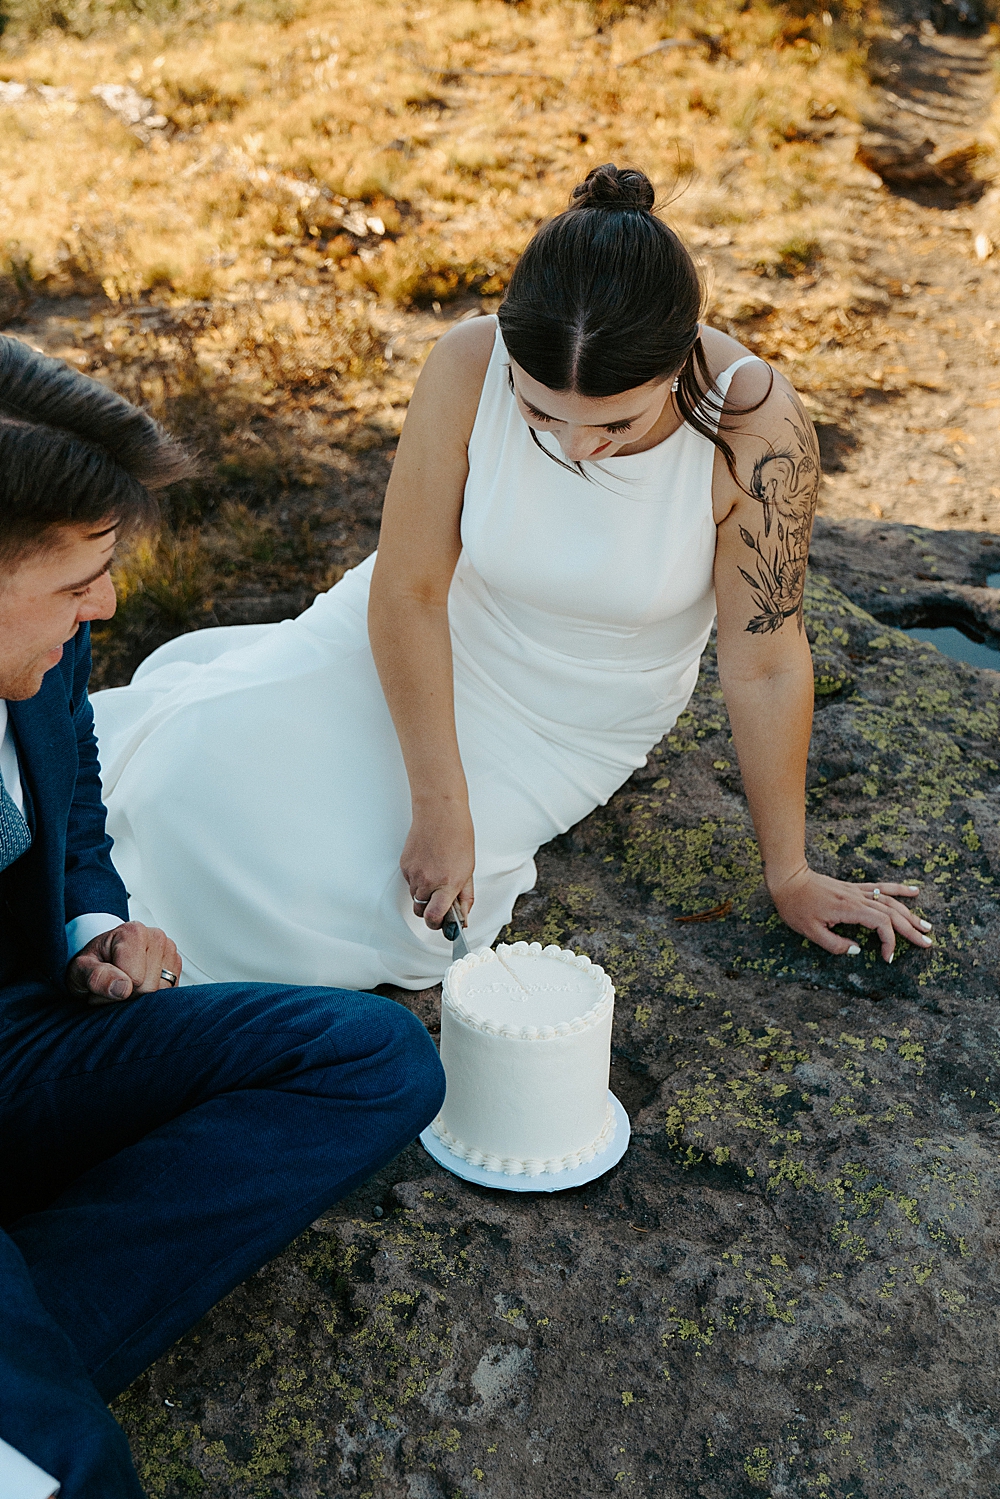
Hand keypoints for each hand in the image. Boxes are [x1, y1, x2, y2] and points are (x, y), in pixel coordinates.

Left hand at [66, 921, 181, 1003]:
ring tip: (124, 985)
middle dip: (127, 995)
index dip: (114, 990)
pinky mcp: (176, 965)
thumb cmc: (91, 963)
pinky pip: (169, 992)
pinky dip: (152, 996)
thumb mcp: (80, 970)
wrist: (100, 958)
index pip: (135, 979)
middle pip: (149, 987)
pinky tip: (138, 986)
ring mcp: (169, 950)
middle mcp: (156, 937)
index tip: (103, 983)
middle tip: (112, 986)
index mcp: (133, 932)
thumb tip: (122, 988)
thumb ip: (96, 977)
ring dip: (139, 997)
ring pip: (161, 992)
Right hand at [401, 802, 474, 930]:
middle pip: (421, 911)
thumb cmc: (458, 838)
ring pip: (415, 897)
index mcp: (447, 883)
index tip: (443, 925)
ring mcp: (414, 873)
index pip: (434, 916)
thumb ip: (464, 897)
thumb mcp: (469, 871)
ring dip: (425, 894)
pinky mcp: (405, 866)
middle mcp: (428, 881)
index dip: (437, 924)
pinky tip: (428, 865)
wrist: (440, 814)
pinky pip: (410, 882)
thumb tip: (462, 917)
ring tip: (437, 875)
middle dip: (430, 911)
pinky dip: (418, 880)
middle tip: (441, 902)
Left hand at [768, 865, 933, 962]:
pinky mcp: (854, 888)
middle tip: (928, 944)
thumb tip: (857, 950)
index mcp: (849, 910)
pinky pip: (882, 887)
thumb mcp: (809, 931)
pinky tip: (915, 891)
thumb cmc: (795, 906)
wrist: (788, 879)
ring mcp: (857, 891)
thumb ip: (835, 944)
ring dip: (910, 914)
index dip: (889, 942)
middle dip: (911, 930)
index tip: (887, 958)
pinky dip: (900, 889)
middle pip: (892, 913)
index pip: (880, 924)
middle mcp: (857, 899)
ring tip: (927, 926)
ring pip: (891, 901)